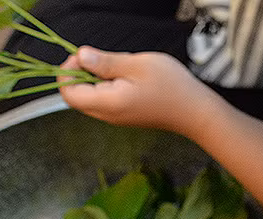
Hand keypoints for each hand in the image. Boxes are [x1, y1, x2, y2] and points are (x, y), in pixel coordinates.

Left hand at [59, 46, 218, 135]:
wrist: (194, 111)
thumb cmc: (171, 86)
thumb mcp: (137, 65)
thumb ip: (105, 62)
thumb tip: (80, 56)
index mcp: (108, 103)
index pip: (68, 93)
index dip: (68, 72)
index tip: (83, 56)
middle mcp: (107, 115)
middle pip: (76, 96)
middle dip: (81, 73)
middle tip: (102, 58)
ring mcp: (114, 118)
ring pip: (90, 97)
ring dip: (96, 78)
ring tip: (121, 67)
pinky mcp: (122, 115)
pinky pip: (103, 99)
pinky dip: (107, 85)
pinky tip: (127, 76)